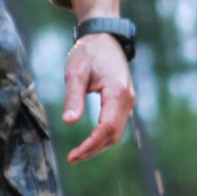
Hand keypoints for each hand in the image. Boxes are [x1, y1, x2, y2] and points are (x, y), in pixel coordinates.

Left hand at [62, 34, 134, 163]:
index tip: (73, 155)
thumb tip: (69, 122)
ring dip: (98, 145)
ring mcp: (128, 101)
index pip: (107, 128)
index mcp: (117, 92)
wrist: (104, 37)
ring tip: (78, 154)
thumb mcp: (76, 72)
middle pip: (113, 135)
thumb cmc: (88, 52)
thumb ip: (73, 97)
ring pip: (116, 132)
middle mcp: (127, 99)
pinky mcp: (124, 101)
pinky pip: (116, 125)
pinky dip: (103, 136)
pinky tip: (88, 141)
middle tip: (72, 158)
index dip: (91, 145)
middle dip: (93, 149)